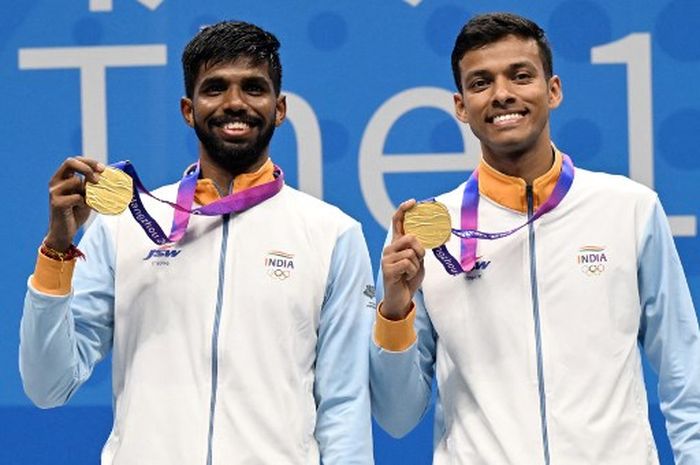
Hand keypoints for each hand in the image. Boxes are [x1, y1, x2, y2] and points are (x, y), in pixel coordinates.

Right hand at [44, 156, 104, 251]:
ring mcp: (54, 192)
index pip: (74, 160)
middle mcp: (55, 182)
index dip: (90, 162)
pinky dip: (84, 203)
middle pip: (69, 162)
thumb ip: (90, 184)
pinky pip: (77, 197)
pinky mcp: (57, 203)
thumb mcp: (85, 195)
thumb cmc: (75, 212)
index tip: (103, 169)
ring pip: (75, 181)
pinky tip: (82, 208)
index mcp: (62, 177)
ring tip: (88, 202)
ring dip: (87, 191)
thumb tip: (105, 173)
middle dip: (87, 167)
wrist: (64, 232)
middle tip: (98, 178)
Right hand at [380, 199, 425, 319]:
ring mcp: (387, 258)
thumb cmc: (408, 279)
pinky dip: (412, 272)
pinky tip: (405, 277)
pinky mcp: (387, 269)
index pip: (397, 222)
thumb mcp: (417, 261)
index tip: (413, 202)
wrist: (401, 298)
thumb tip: (426, 238)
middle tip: (419, 260)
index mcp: (397, 244)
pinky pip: (408, 264)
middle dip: (420, 249)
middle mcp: (389, 248)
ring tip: (410, 272)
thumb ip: (418, 249)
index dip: (404, 210)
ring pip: (411, 253)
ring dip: (417, 265)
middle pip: (410, 237)